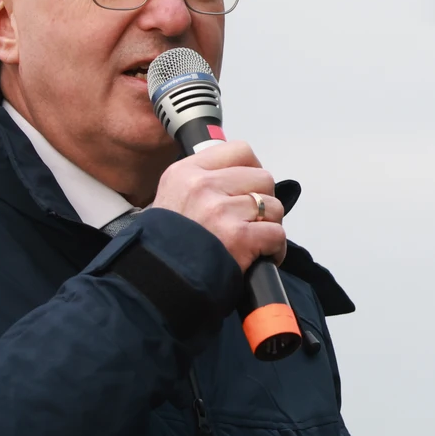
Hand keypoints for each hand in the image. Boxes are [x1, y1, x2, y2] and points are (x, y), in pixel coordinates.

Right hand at [148, 141, 286, 269]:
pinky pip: (277, 234)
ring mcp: (220, 211)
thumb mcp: (173, 200)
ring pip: (273, 207)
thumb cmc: (167, 248)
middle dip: (263, 202)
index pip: (240, 151)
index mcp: (186, 173)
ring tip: (253, 242)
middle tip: (250, 222)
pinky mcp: (238, 238)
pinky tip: (261, 257)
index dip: (252, 171)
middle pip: (263, 178)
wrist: (157, 284)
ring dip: (270, 227)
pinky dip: (275, 249)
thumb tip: (242, 177)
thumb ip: (203, 183)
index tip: (249, 189)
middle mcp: (202, 187)